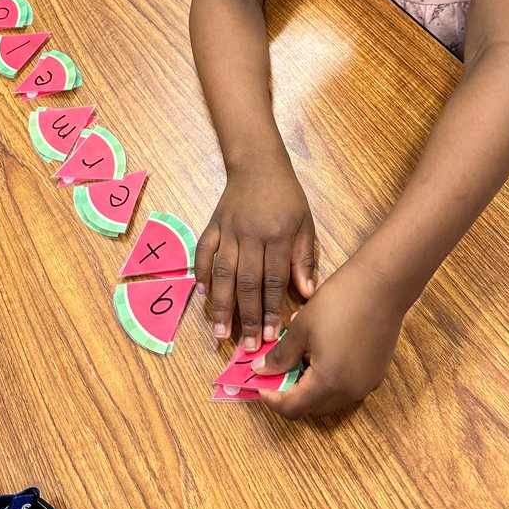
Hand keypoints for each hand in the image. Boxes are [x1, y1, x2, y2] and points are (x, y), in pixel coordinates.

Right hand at [195, 163, 314, 349]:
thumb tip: (307, 295)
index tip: (270, 336)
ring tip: (219, 331)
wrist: (259, 164)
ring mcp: (229, 230)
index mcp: (277, 237)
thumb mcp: (305, 225)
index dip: (271, 310)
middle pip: (247, 282)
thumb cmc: (287, 197)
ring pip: (223, 272)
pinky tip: (202, 293)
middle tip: (245, 345)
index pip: (273, 281)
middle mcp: (251, 236)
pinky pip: (204, 251)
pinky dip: (201, 272)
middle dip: (247, 317)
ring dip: (221, 304)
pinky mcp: (213, 224)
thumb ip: (303, 260)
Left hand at [253, 256, 404, 417]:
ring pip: (330, 396)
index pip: (293, 408)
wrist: (382, 284)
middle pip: (312, 407)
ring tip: (300, 351)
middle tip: (277, 367)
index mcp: (329, 383)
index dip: (272, 399)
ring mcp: (367, 384)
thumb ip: (280, 355)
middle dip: (291, 391)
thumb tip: (261, 371)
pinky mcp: (376, 372)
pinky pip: (346, 384)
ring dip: (310, 383)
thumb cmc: (339, 302)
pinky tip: (322, 348)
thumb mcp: (301, 327)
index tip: (260, 383)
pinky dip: (329, 376)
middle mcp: (350, 392)